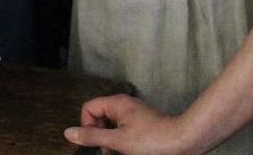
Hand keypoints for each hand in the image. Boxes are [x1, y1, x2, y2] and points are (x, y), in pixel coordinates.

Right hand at [64, 95, 196, 154]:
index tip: (95, 143)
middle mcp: (124, 106)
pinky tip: (131, 152)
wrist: (183, 142)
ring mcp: (134, 116)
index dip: (87, 126)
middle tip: (110, 152)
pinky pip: (124, 134)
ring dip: (112, 144)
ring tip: (122, 153)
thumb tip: (69, 133)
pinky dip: (123, 145)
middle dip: (101, 138)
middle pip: (99, 119)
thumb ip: (92, 136)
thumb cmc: (153, 140)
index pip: (89, 108)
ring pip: (112, 129)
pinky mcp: (142, 127)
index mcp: (117, 103)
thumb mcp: (118, 141)